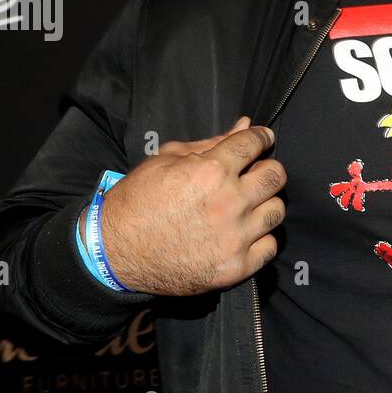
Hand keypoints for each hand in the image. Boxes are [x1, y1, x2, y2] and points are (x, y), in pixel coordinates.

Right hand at [83, 116, 287, 292]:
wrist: (114, 252)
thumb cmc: (138, 201)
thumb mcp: (165, 160)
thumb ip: (211, 143)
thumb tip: (245, 125)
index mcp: (210, 171)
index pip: (254, 143)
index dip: (261, 137)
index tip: (262, 139)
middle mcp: (228, 203)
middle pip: (276, 176)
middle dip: (268, 169)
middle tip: (255, 174)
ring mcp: (234, 238)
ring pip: (277, 211)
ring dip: (265, 205)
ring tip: (247, 206)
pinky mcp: (235, 267)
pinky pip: (270, 247)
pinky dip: (261, 239)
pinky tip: (244, 233)